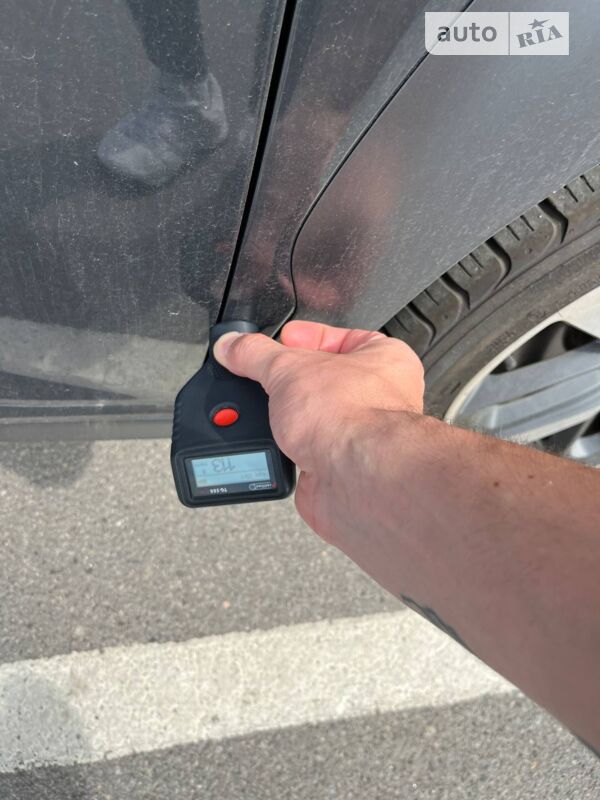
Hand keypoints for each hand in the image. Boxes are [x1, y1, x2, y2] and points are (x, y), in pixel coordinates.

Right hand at [213, 321, 423, 542]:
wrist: (356, 477)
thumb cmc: (352, 417)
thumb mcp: (288, 368)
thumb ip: (256, 354)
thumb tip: (234, 345)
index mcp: (383, 358)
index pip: (341, 338)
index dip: (307, 337)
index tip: (283, 339)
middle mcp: (378, 397)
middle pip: (322, 380)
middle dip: (291, 382)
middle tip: (265, 377)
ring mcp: (359, 436)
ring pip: (313, 419)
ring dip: (288, 419)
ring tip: (270, 414)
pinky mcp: (339, 467)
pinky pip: (306, 451)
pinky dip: (287, 450)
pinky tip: (278, 445)